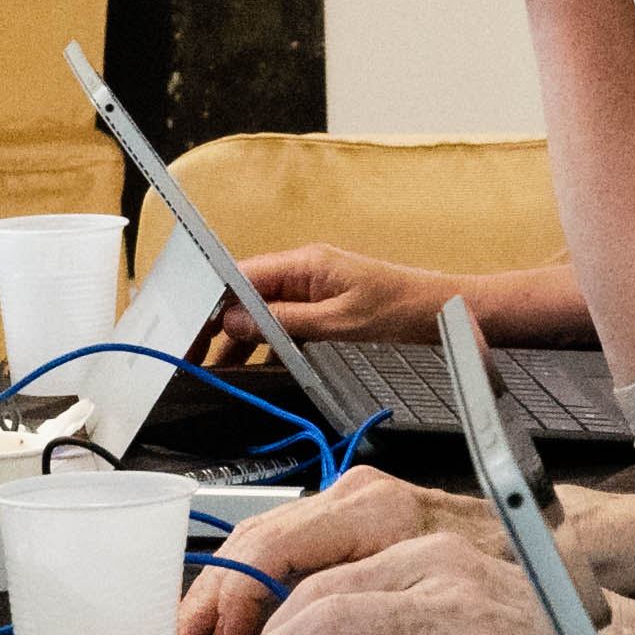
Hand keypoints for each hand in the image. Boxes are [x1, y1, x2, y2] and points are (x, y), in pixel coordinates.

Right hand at [178, 468, 498, 634]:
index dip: (240, 597)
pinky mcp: (346, 517)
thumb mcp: (436, 591)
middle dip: (215, 594)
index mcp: (373, 511)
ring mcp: (347, 501)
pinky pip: (281, 544)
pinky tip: (233, 615)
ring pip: (261, 539)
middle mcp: (353, 496)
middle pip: (257, 540)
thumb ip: (363, 611)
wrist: (535, 535)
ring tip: (196, 632)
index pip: (277, 547)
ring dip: (224, 589)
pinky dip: (250, 581)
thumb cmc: (498, 564)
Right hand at [211, 242, 475, 346]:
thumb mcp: (339, 324)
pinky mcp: (324, 304)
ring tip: (217, 370)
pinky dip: (267, 342)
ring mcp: (314, 286)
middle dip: (218, 325)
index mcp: (305, 264)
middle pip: (245, 295)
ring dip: (241, 338)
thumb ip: (283, 322)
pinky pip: (284, 320)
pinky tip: (253, 366)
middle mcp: (304, 270)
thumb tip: (234, 322)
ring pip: (263, 311)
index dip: (210, 303)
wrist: (446, 311)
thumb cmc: (403, 312)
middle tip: (192, 356)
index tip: (188, 329)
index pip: (240, 277)